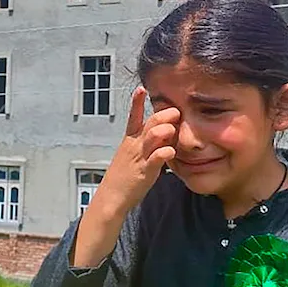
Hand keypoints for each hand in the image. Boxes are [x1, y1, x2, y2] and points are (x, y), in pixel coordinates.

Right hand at [95, 87, 179, 215]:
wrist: (111, 198)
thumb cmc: (123, 178)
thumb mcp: (131, 156)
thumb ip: (146, 145)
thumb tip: (163, 134)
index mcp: (130, 141)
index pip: (133, 117)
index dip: (137, 103)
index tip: (142, 89)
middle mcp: (134, 145)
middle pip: (149, 123)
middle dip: (163, 114)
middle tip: (176, 111)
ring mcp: (139, 157)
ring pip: (152, 136)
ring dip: (165, 130)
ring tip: (173, 129)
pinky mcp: (144, 171)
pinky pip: (155, 158)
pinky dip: (164, 153)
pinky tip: (171, 151)